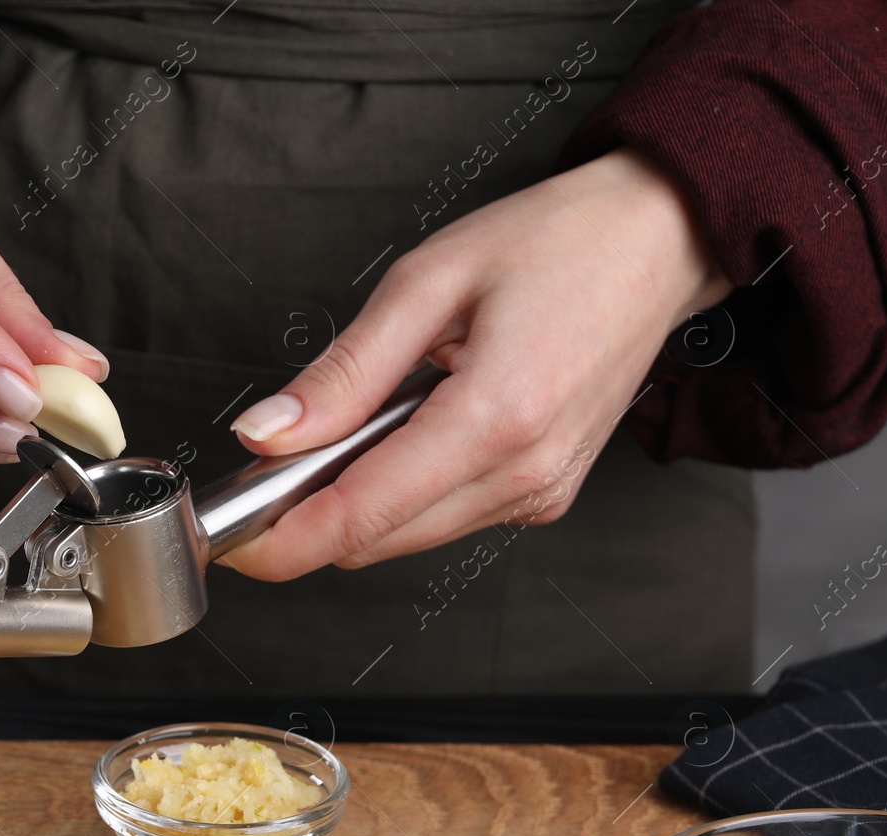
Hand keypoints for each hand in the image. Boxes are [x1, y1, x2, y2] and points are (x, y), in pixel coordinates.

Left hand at [221, 147, 730, 579]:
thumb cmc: (558, 245)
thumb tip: (267, 434)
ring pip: (404, 538)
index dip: (279, 540)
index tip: (228, 540)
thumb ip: (342, 374)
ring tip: (360, 419)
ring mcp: (539, 493)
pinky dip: (401, 492)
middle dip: (308, 515)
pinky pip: (443, 519)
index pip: (360, 517)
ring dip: (356, 501)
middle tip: (274, 455)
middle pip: (373, 540)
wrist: (659, 244)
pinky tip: (408, 429)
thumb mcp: (427, 283)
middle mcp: (524, 474)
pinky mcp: (543, 496)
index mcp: (496, 419)